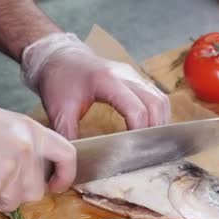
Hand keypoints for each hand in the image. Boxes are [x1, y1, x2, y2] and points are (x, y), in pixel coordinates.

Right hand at [0, 85, 75, 212]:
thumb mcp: (5, 124)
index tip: (57, 185)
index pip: (67, 156)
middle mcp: (26, 150)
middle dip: (16, 192)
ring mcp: (9, 169)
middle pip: (36, 190)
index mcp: (32, 131)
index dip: (65, 176)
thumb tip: (38, 166)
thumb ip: (27, 144)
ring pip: (12, 202)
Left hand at [21, 33, 170, 139]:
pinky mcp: (136, 78)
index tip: (134, 149)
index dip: (140, 130)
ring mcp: (133, 75)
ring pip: (160, 99)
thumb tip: (75, 162)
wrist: (59, 56)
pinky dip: (158, 114)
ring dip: (160, 122)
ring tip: (150, 142)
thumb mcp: (59, 110)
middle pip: (156, 103)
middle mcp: (126, 75)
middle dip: (155, 129)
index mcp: (107, 81)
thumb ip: (69, 136)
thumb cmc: (58, 81)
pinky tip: (149, 129)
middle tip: (147, 150)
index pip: (136, 108)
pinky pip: (157, 96)